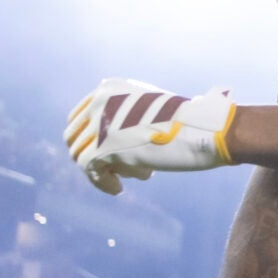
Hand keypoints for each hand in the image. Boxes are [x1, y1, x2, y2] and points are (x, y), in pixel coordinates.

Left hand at [65, 79, 236, 194]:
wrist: (203, 129)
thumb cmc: (189, 122)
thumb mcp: (151, 106)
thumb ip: (127, 113)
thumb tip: (109, 139)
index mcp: (108, 88)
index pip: (79, 116)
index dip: (86, 139)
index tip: (98, 153)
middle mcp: (98, 102)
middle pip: (73, 137)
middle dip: (89, 155)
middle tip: (112, 168)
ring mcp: (99, 125)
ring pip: (79, 155)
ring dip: (102, 169)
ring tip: (129, 175)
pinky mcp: (105, 148)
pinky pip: (90, 171)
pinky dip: (103, 183)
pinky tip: (118, 188)